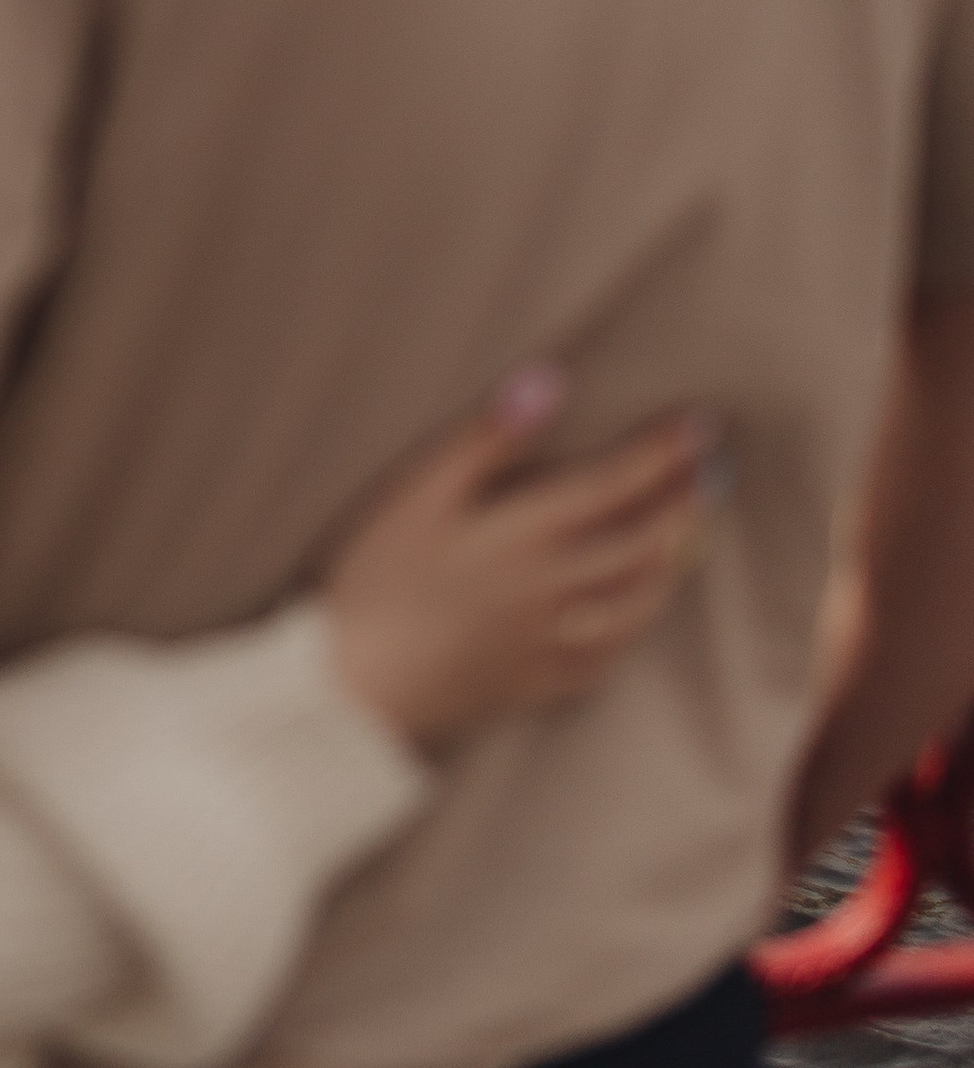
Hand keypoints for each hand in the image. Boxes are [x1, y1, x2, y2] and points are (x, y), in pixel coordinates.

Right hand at [326, 369, 714, 753]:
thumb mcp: (416, 494)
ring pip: (635, 603)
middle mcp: (552, 589)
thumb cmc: (375, 577)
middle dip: (685, 504)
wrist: (352, 684)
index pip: (614, 485)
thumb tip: (549, 383)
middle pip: (641, 544)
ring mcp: (548, 642)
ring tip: (693, 536)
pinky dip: (634, 630)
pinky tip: (637, 617)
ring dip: (673, 565)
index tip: (702, 424)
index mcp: (524, 536)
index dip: (663, 452)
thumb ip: (487, 440)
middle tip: (714, 473)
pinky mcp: (533, 684)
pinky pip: (606, 659)